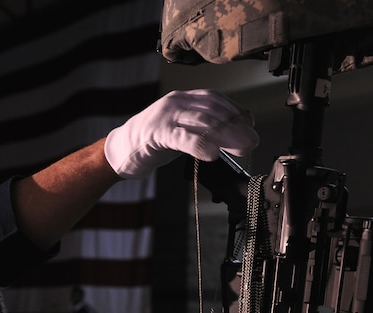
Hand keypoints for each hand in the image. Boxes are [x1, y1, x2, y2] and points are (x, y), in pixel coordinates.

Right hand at [104, 89, 258, 178]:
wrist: (120, 150)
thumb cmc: (152, 142)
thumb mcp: (182, 131)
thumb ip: (203, 129)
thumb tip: (234, 134)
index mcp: (183, 99)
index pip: (215, 100)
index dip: (235, 112)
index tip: (251, 126)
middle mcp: (176, 102)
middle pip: (212, 111)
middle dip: (235, 127)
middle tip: (252, 142)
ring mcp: (165, 116)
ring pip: (201, 122)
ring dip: (225, 136)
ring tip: (241, 148)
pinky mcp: (156, 133)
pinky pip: (182, 137)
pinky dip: (200, 145)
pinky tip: (212, 153)